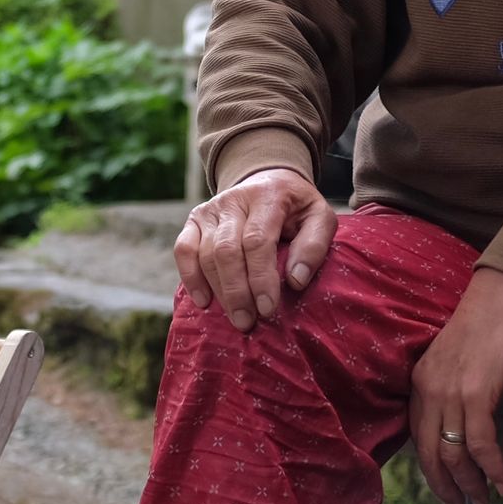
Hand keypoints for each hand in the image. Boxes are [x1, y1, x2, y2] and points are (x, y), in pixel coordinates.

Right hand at [173, 166, 336, 331]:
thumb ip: (314, 246)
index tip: (268, 309)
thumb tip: (295, 280)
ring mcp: (210, 209)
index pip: (257, 240)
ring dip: (219, 291)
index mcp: (267, 196)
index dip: (260, 278)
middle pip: (226, 250)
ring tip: (236, 318)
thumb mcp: (319, 217)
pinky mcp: (194, 219)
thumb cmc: (297, 208)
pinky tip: (204, 301)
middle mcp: (234, 200)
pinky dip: (190, 277)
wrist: (269, 181)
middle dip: (237, 291)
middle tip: (247, 322)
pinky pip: (183, 249)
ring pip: (205, 254)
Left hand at [408, 269, 502, 503]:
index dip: (432, 470)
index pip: (419, 439)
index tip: (446, 492)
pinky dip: (492, 468)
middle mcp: (428, 390)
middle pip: (430, 455)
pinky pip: (479, 444)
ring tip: (487, 501)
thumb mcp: (455, 361)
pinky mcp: (475, 392)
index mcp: (420, 383)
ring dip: (472, 484)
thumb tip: (466, 429)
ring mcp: (450, 393)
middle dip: (446, 488)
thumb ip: (452, 391)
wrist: (501, 295)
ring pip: (454, 455)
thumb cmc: (486, 325)